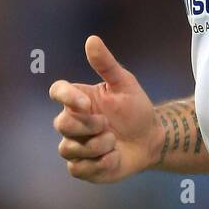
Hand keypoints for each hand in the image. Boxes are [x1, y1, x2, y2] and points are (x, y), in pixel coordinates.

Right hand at [49, 35, 157, 182]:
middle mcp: (73, 122)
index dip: (66, 97)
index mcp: (79, 99)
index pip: (57, 91)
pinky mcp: (83, 167)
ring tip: (114, 142)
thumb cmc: (136, 109)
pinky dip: (99, 164)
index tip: (86, 102)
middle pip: (61, 125)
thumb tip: (91, 39)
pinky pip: (78, 169)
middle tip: (108, 125)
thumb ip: (107, 64)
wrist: (151, 140)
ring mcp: (76, 146)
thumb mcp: (125, 84)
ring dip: (95, 146)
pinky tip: (114, 156)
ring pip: (68, 149)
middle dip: (86, 126)